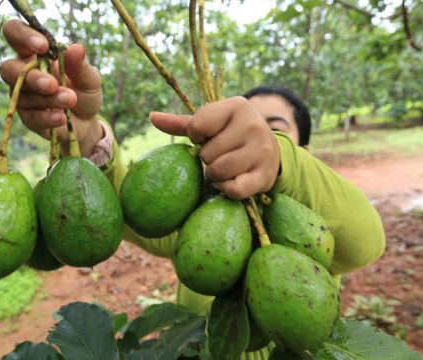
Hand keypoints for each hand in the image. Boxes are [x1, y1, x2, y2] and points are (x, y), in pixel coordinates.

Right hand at [0, 20, 102, 155]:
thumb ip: (80, 64)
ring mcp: (22, 96)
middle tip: (52, 84)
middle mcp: (22, 72)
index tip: (43, 46)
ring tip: (70, 100)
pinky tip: (61, 117)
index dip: (23, 35)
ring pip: (22, 95)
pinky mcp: (28, 118)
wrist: (88, 122)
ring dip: (48, 98)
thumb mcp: (88, 77)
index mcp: (33, 53)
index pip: (14, 33)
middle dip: (31, 77)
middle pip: (9, 68)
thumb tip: (76, 48)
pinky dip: (47, 117)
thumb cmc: (84, 91)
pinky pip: (31, 117)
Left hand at [149, 97, 280, 199]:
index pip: (198, 125)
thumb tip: (151, 117)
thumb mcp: (211, 124)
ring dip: (214, 175)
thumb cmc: (231, 134)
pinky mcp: (265, 175)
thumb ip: (182, 123)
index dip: (196, 136)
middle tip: (220, 154)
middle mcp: (253, 125)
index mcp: (237, 106)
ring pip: (219, 172)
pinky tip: (230, 182)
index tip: (208, 136)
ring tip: (223, 168)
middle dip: (207, 158)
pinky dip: (226, 189)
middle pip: (208, 153)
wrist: (270, 150)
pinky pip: (234, 189)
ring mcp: (262, 151)